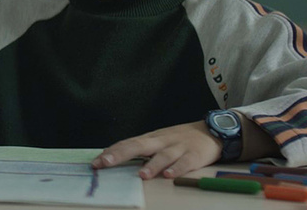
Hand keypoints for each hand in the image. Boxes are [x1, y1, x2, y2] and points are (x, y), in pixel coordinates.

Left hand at [91, 121, 220, 179]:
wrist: (210, 130)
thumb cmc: (179, 139)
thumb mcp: (157, 141)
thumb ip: (140, 150)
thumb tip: (115, 158)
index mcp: (150, 139)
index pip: (127, 144)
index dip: (111, 152)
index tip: (96, 162)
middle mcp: (161, 141)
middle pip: (138, 146)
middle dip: (121, 154)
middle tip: (106, 163)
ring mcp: (178, 148)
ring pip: (163, 156)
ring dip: (151, 165)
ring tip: (141, 175)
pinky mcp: (194, 155)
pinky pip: (185, 163)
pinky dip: (177, 169)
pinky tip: (169, 175)